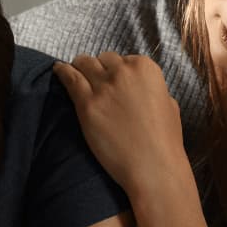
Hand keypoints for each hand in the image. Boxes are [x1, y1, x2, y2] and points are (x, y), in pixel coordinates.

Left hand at [52, 53, 188, 199]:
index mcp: (145, 68)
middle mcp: (124, 71)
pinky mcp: (86, 104)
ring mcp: (104, 87)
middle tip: (94, 79)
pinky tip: (57, 70)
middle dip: (99, 68)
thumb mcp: (168, 104)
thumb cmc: (164, 141)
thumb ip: (152, 89)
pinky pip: (69, 78)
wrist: (153, 167)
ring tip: (73, 71)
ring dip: (79, 67)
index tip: (112, 79)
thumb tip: (141, 88)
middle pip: (103, 60)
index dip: (117, 70)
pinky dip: (62, 72)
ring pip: (83, 63)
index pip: (124, 59)